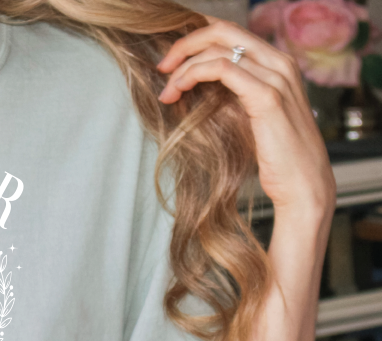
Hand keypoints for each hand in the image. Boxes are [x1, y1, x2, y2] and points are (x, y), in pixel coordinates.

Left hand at [156, 17, 335, 216]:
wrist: (303, 186)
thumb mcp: (253, 118)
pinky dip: (193, 75)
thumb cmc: (277, 158)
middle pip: (223, 30)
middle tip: (162, 67)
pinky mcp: (266, 96)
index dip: (197, 38)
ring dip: (183, 66)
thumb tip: (198, 87)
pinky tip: (179, 91)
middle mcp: (280, 63)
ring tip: (167, 91)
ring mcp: (276, 77)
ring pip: (218, 49)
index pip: (232, 32)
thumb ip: (235, 96)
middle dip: (185, 44)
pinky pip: (222, 69)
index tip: (172, 61)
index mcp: (278, 64)